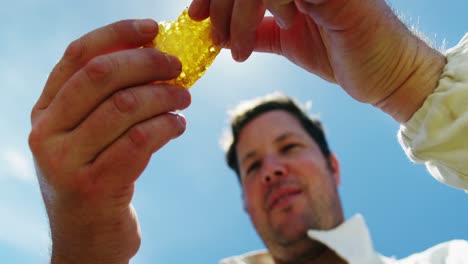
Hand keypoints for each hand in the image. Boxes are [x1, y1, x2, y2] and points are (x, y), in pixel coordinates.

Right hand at [29, 19, 190, 262]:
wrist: (88, 238)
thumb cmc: (99, 177)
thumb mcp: (92, 136)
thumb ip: (110, 100)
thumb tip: (155, 56)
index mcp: (45, 111)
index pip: (77, 56)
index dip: (118, 34)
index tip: (153, 28)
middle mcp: (46, 132)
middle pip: (101, 76)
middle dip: (147, 64)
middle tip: (178, 67)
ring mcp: (66, 161)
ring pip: (125, 106)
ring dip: (165, 96)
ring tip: (184, 99)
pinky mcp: (94, 186)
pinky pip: (140, 140)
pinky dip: (167, 125)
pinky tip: (179, 125)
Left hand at [189, 0, 444, 121]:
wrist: (387, 76)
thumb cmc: (343, 57)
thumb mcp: (291, 43)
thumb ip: (261, 33)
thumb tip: (225, 35)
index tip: (195, 17)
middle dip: (219, 3)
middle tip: (214, 36)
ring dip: (240, 11)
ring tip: (240, 47)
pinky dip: (272, 2)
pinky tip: (281, 24)